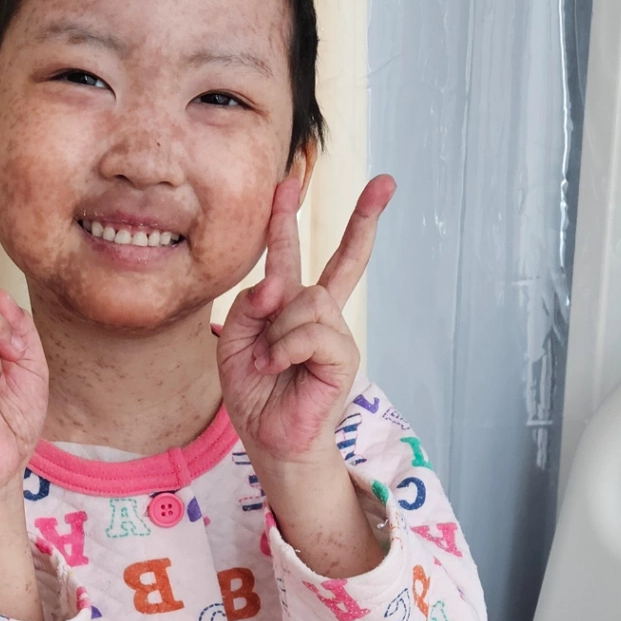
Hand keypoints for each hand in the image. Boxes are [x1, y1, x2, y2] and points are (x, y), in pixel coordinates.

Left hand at [219, 173, 394, 466]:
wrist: (270, 440)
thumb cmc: (255, 394)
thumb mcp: (234, 343)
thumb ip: (250, 307)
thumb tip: (277, 285)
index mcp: (290, 307)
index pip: (293, 254)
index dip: (288, 218)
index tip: (291, 181)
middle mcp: (319, 315)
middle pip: (346, 260)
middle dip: (365, 219)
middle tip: (386, 182)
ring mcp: (335, 334)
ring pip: (308, 300)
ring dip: (278, 331)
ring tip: (271, 362)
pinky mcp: (343, 356)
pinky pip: (312, 331)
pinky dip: (286, 348)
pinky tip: (279, 368)